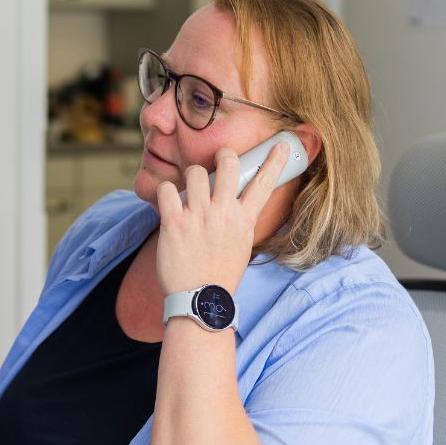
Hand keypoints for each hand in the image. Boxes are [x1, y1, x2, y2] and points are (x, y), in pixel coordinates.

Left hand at [156, 142, 289, 295]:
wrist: (199, 300)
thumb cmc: (219, 274)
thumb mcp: (241, 246)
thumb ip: (240, 221)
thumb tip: (238, 202)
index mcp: (244, 221)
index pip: (264, 184)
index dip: (274, 161)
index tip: (280, 145)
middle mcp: (223, 215)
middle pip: (229, 164)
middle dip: (224, 157)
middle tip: (218, 163)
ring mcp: (198, 217)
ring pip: (196, 172)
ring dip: (192, 178)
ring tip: (189, 193)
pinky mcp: (173, 223)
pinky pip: (167, 189)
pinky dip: (165, 192)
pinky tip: (169, 203)